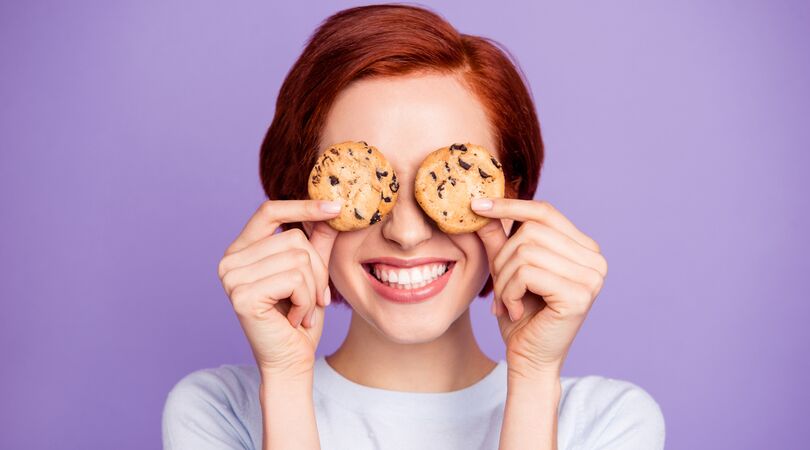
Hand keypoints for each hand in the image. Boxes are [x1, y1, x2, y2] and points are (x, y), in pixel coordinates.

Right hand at [217, 199, 339, 375]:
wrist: (291, 361)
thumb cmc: (299, 318)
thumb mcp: (311, 273)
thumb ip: (316, 242)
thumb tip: (331, 209)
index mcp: (242, 249)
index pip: (269, 211)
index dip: (302, 206)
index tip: (336, 207)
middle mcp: (230, 260)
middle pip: (293, 238)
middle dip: (316, 270)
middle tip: (313, 298)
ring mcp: (232, 277)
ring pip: (298, 258)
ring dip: (312, 289)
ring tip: (301, 310)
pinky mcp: (243, 294)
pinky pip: (295, 279)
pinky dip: (305, 301)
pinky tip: (295, 319)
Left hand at [472, 198, 607, 377]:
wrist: (529, 359)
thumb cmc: (520, 315)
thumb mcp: (507, 270)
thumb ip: (499, 238)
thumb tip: (481, 204)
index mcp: (583, 248)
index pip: (545, 212)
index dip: (510, 206)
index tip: (476, 205)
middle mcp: (595, 259)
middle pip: (531, 231)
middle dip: (502, 259)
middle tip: (500, 289)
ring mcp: (592, 277)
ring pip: (526, 251)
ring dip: (504, 279)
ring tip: (507, 301)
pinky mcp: (579, 295)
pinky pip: (526, 273)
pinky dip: (509, 292)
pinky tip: (514, 311)